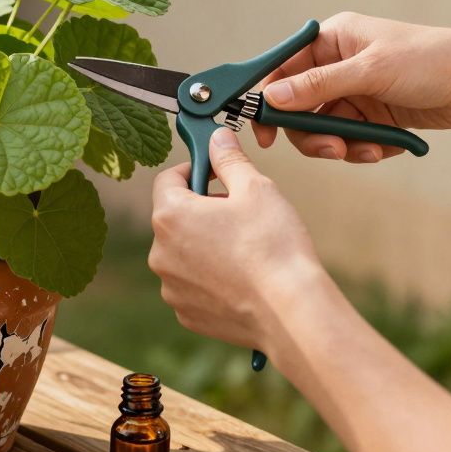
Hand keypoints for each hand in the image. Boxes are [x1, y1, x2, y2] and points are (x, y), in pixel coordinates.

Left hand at [148, 128, 326, 351]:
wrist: (290, 311)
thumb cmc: (274, 247)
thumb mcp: (256, 188)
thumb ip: (230, 158)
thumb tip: (217, 138)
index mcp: (170, 216)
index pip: (167, 178)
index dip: (194, 169)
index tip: (217, 173)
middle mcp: (160, 253)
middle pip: (175, 218)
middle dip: (202, 210)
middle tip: (240, 212)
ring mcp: (171, 287)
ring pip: (183, 253)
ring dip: (205, 245)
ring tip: (245, 249)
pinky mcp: (186, 314)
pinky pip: (192, 285)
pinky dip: (210, 278)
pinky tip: (241, 278)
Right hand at [255, 12, 450, 162]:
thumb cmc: (430, 60)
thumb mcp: (369, 71)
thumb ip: (317, 86)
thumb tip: (271, 98)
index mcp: (332, 40)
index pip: (282, 70)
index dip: (268, 101)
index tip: (263, 132)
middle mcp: (339, 65)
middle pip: (299, 107)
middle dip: (312, 132)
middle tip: (331, 149)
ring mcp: (356, 91)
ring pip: (324, 128)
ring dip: (340, 144)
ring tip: (364, 150)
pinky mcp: (373, 114)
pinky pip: (351, 138)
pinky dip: (362, 148)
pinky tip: (385, 146)